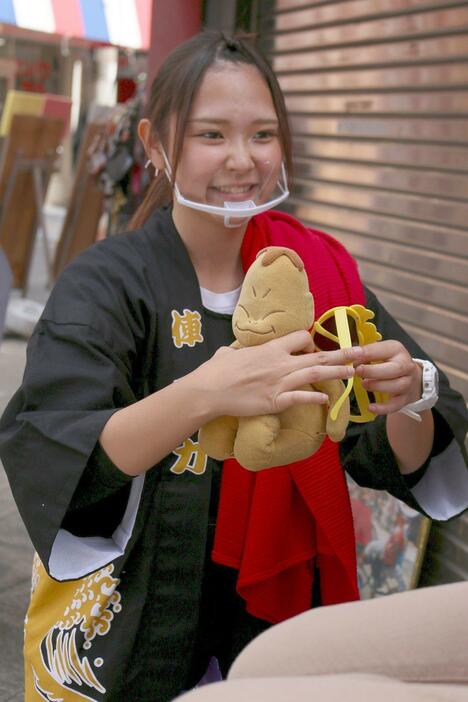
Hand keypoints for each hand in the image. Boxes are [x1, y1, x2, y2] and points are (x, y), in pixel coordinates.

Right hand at [192, 330, 361, 418]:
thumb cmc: (216, 371)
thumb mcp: (229, 353)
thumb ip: (237, 351)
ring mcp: (279, 383)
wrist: (209, 390)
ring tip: (354, 372)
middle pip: (318, 356)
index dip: (311, 343)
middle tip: (362, 352)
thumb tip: (231, 351)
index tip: (315, 349)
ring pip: (315, 375)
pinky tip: (326, 400)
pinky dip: (314, 398)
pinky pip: (300, 398)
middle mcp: (280, 363)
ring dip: (337, 373)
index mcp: (271, 349)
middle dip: (342, 354)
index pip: (301, 338)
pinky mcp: (275, 401)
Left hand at [354, 340, 421, 414]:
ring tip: (364, 385)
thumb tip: (349, 357)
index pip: (384, 349)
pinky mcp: (405, 398)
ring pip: (397, 386)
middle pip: (395, 368)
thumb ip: (365, 354)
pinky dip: (383, 408)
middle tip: (357, 371)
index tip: (353, 355)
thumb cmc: (388, 362)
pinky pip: (395, 405)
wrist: (410, 377)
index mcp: (397, 350)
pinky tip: (370, 407)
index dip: (368, 353)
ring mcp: (408, 383)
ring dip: (378, 386)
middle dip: (374, 371)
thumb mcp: (379, 353)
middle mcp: (406, 365)